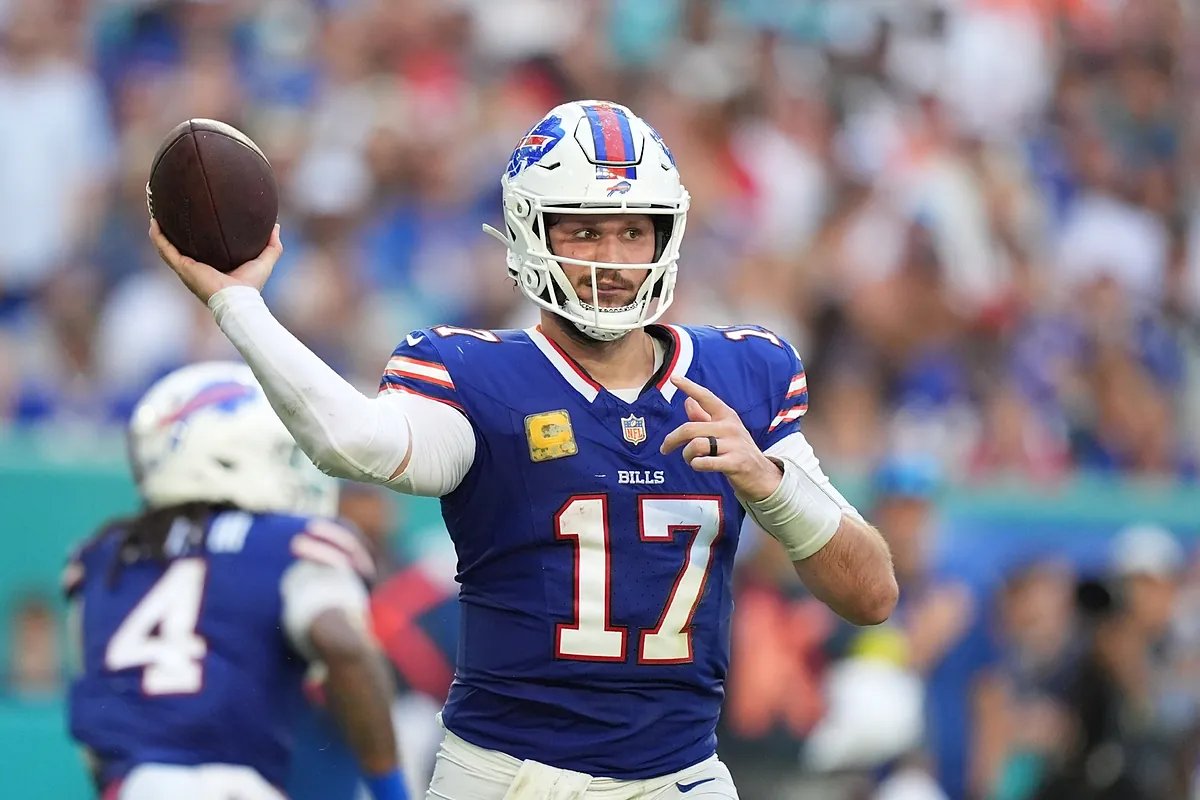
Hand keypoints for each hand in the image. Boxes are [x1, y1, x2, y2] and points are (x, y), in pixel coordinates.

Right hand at [149, 219, 281, 303]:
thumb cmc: (251, 286)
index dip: (196, 237)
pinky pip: (165, 249)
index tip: (194, 219)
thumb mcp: (265, 260)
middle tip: (170, 212)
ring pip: (167, 247)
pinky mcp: (182, 268)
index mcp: (212, 267)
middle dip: (173, 231)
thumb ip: (272, 245)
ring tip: (156, 212)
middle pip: (180, 247)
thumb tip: (276, 226)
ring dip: (159, 231)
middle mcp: (196, 268)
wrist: (238, 300)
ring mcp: (186, 269)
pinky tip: (154, 222)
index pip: (201, 250)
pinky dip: (158, 237)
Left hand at [660, 375, 781, 500]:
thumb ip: (704, 417)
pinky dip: (696, 465)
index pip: (706, 397)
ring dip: (686, 455)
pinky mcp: (734, 462)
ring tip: (691, 460)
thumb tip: (688, 401)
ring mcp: (734, 445)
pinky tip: (698, 465)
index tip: (674, 378)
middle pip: (690, 428)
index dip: (689, 387)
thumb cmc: (737, 450)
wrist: (761, 474)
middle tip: (665, 449)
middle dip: (672, 440)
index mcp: (726, 415)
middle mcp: (730, 427)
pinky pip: (704, 462)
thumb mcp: (723, 430)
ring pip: (695, 445)